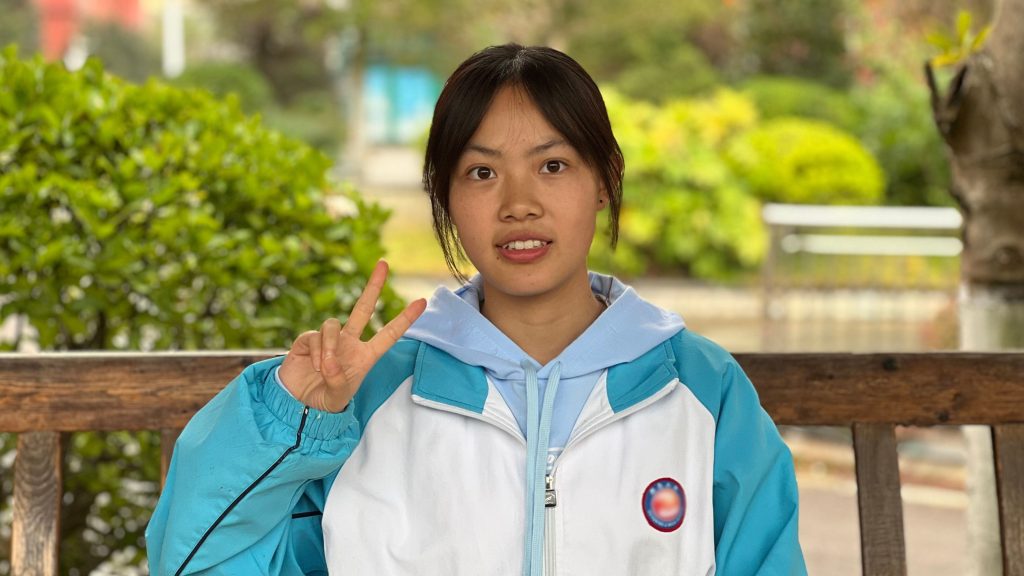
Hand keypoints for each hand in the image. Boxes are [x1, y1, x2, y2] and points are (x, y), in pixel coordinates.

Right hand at [278, 260, 426, 412]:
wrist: (297, 402)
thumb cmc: (324, 399)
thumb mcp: (337, 397)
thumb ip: (338, 381)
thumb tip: (330, 361)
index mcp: (365, 356)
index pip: (389, 334)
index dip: (405, 319)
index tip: (422, 301)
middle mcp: (349, 342)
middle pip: (364, 307)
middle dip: (373, 286)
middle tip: (384, 263)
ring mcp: (329, 339)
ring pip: (332, 324)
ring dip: (329, 346)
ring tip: (323, 369)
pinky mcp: (308, 339)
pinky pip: (314, 336)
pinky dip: (316, 351)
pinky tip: (312, 366)